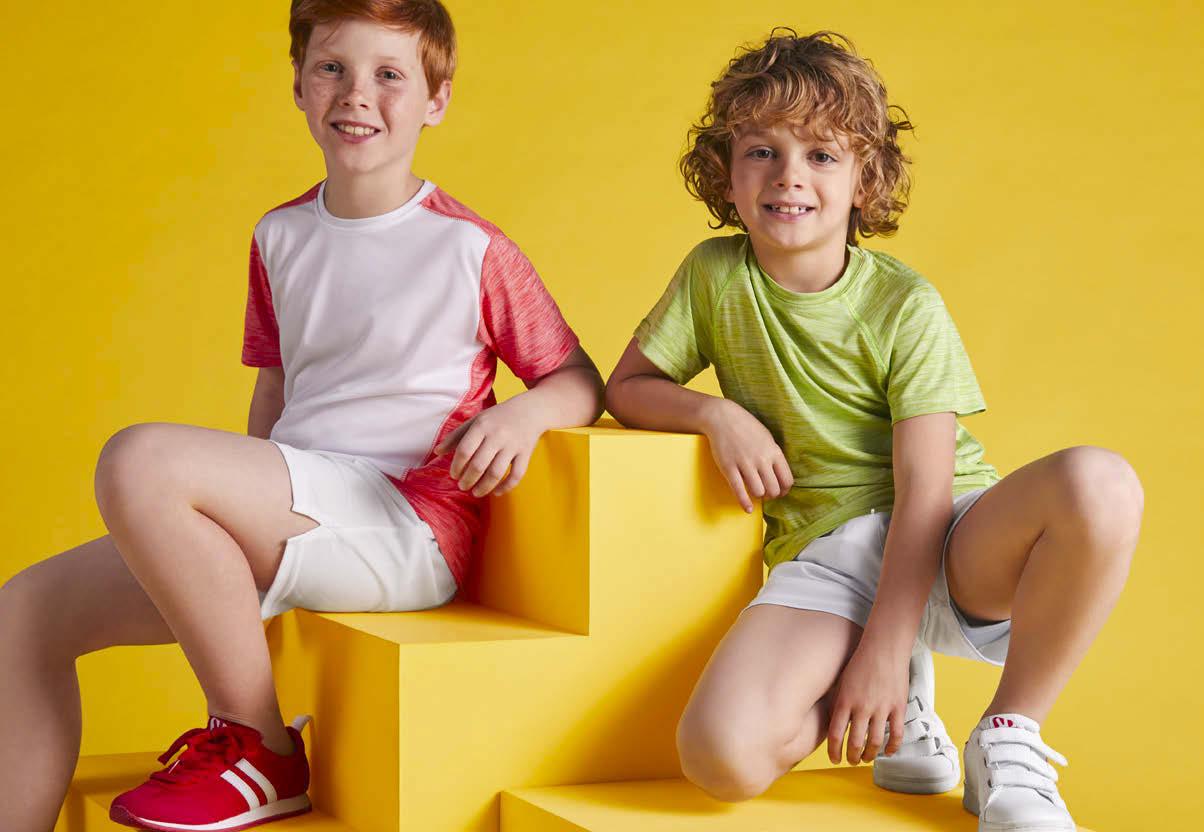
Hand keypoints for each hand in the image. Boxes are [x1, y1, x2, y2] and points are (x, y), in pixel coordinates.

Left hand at [434, 398, 542, 496]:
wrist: (530, 410)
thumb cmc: (497, 417)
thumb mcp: (475, 421)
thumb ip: (455, 436)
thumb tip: (437, 452)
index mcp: (482, 426)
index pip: (465, 450)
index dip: (457, 466)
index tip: (453, 475)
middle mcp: (497, 435)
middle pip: (479, 465)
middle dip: (468, 480)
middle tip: (462, 486)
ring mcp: (513, 445)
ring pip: (497, 472)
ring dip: (484, 487)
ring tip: (475, 492)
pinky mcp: (526, 453)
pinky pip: (516, 475)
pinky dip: (506, 487)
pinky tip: (496, 492)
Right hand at [700, 398, 793, 512]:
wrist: (722, 417)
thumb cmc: (745, 426)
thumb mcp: (766, 437)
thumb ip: (773, 455)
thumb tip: (779, 474)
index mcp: (773, 451)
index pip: (787, 480)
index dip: (784, 490)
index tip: (779, 492)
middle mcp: (761, 459)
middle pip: (774, 489)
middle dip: (771, 495)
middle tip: (766, 494)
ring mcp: (745, 464)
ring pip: (758, 492)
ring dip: (758, 496)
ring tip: (755, 494)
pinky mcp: (729, 467)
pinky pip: (739, 490)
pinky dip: (744, 503)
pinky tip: (747, 509)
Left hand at [826, 640, 908, 764]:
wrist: (883, 648)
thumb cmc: (860, 662)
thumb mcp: (841, 682)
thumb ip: (838, 703)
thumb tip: (832, 724)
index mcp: (845, 701)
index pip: (835, 735)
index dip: (834, 751)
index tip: (834, 758)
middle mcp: (862, 707)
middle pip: (855, 743)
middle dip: (852, 757)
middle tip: (851, 760)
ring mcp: (881, 708)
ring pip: (875, 742)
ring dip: (870, 755)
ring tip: (867, 758)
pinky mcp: (898, 707)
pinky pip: (897, 734)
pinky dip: (892, 747)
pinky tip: (888, 752)